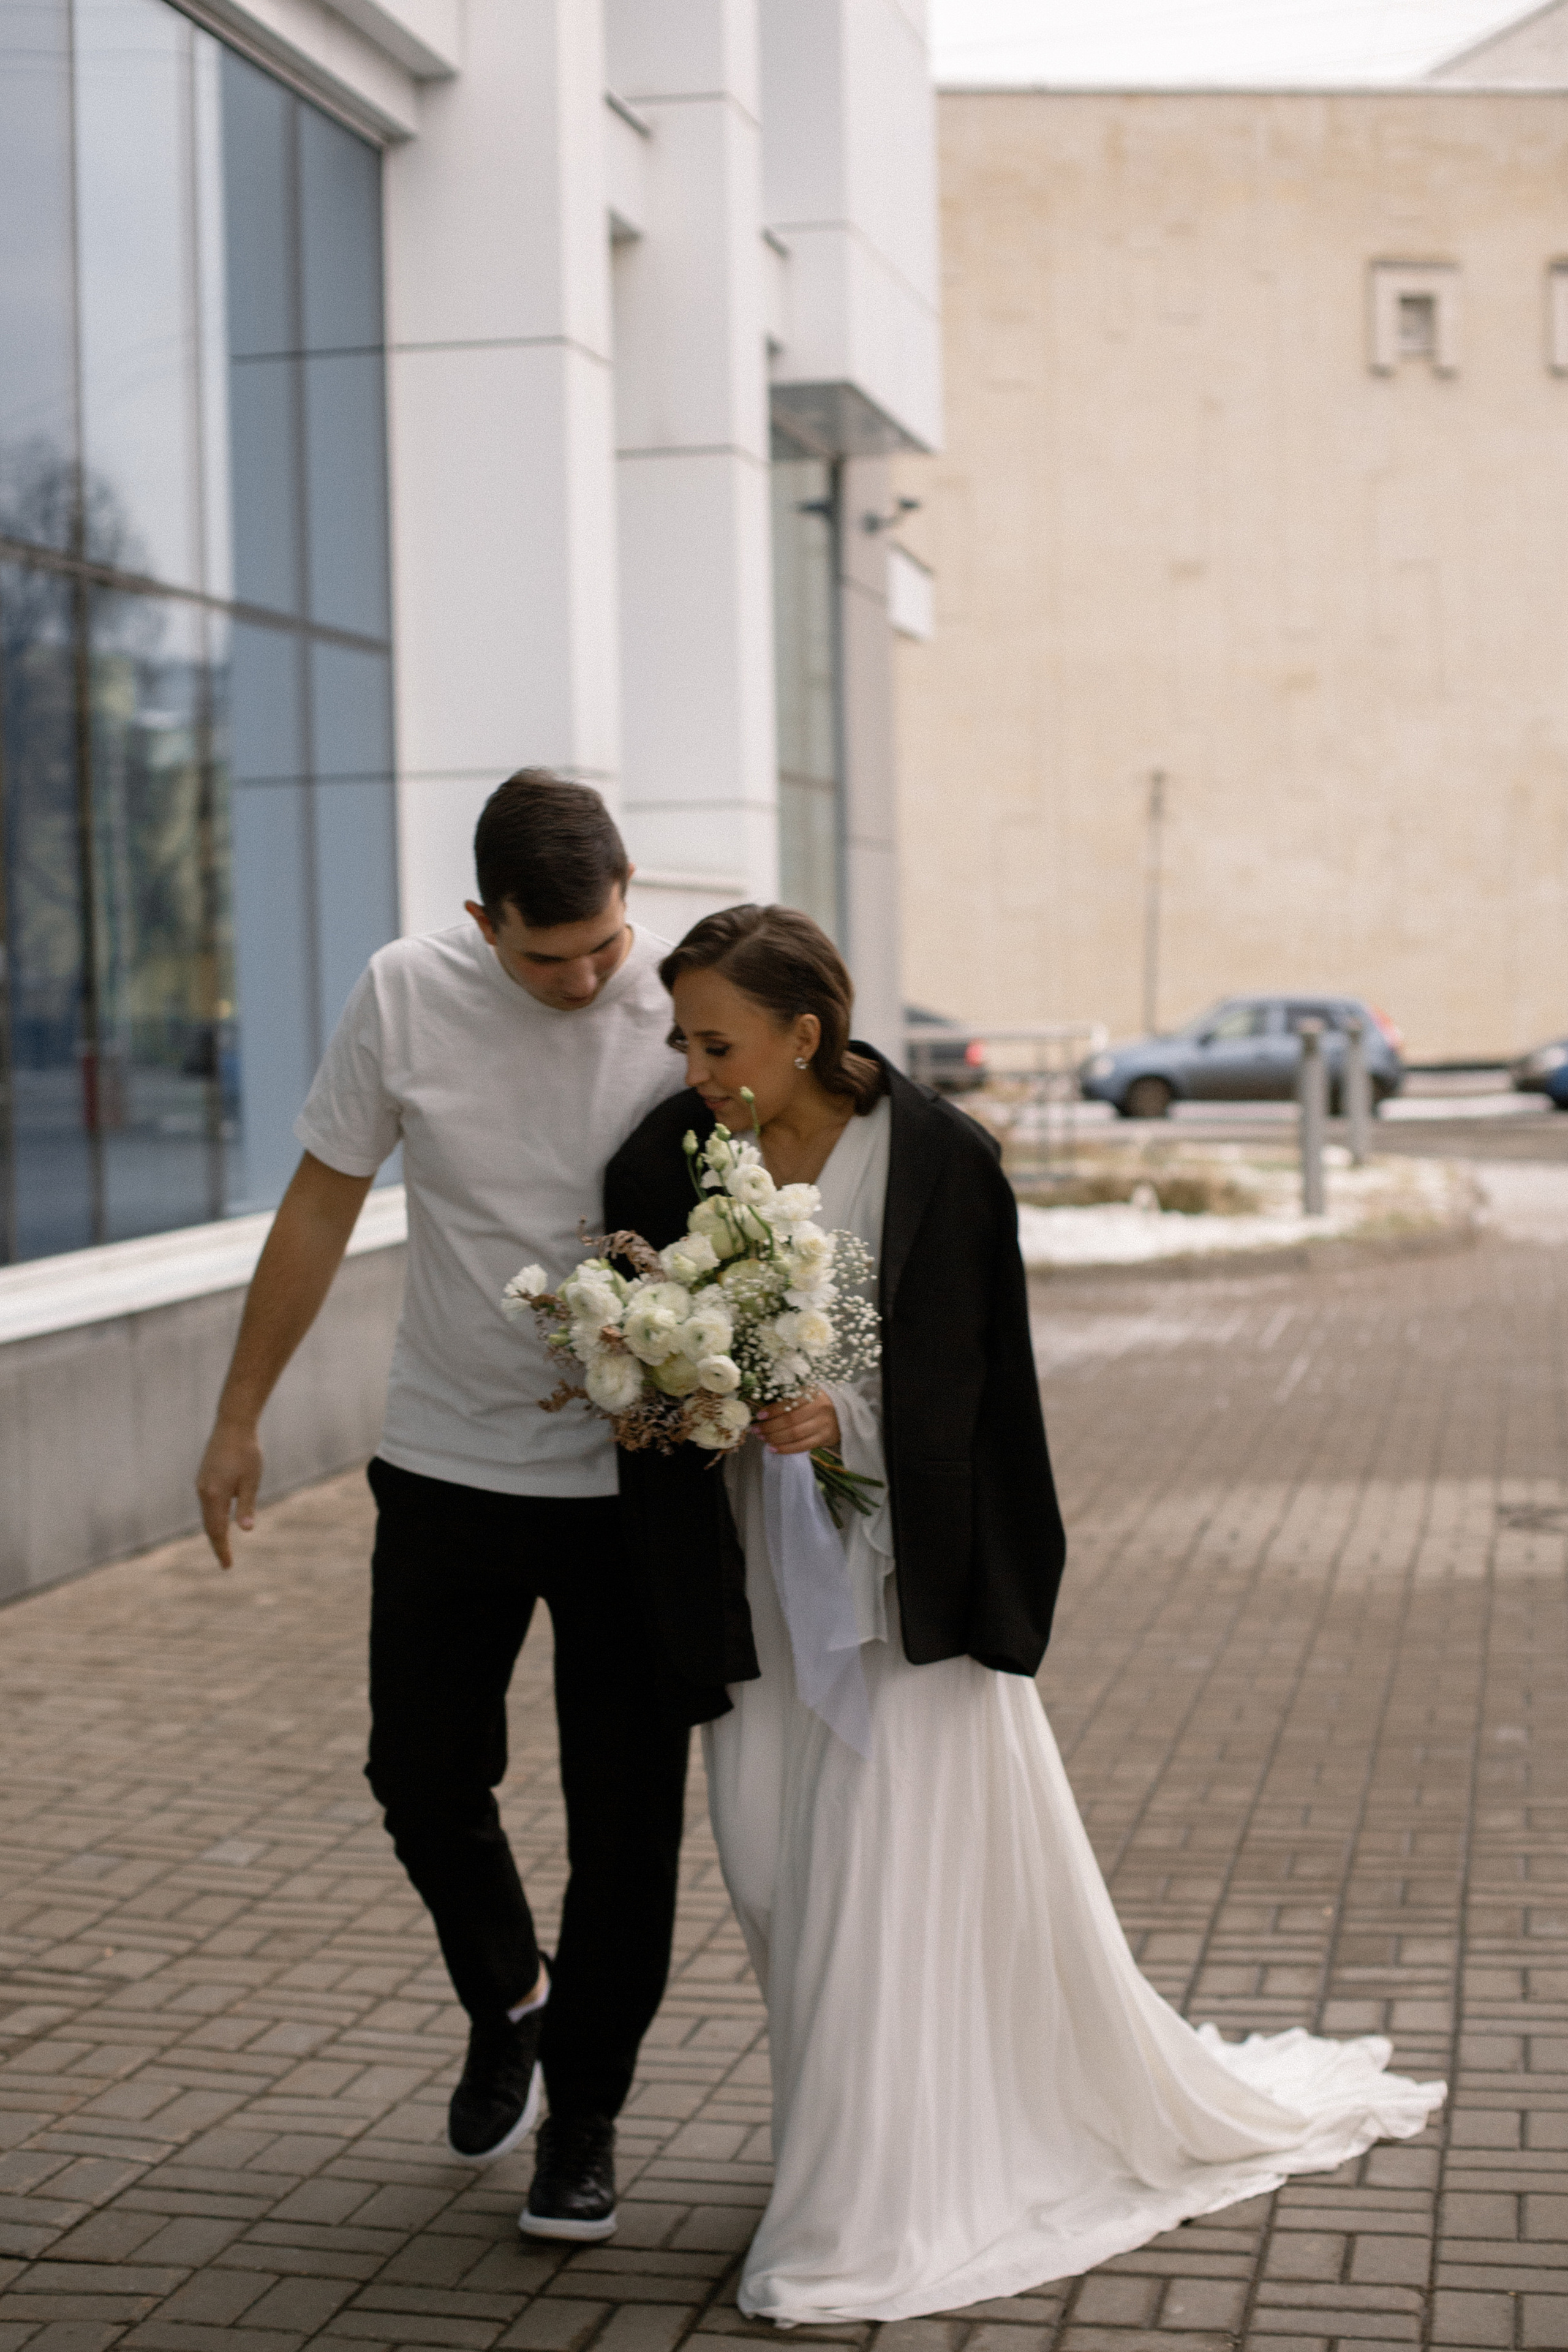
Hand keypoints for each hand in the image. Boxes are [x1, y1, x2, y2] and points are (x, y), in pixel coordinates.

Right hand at [196, 1421, 262, 1567]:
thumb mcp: (251, 1481)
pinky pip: (206, 1505)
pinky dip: (212, 1518)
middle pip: (209, 1526)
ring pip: (206, 1515)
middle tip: (226, 1562)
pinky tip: (220, 1522)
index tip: (227, 1566)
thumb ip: (246, 1505)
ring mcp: (200, 1484)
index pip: (217, 1531)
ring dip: (214, 1532)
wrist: (232, 1426)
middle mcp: (203, 1492)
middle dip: (218, 1544)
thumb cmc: (247, 1452)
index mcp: (214, 1495)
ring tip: (224, 1546)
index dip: (222, 1549)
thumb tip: (245, 1529)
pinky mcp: (203, 1478)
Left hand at [754, 1391, 839, 1456]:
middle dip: (770, 1427)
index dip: (772, 1410)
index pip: (789, 1403)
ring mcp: (823, 1425)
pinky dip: (786, 1449)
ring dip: (775, 1438)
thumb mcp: (809, 1394)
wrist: (846, 1413)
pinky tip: (773, 1448)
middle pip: (790, 1420)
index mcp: (813, 1394)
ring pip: (795, 1434)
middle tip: (756, 1430)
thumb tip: (765, 1411)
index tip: (759, 1416)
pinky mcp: (825, 1439)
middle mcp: (819, 1409)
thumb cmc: (820, 1402)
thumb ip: (791, 1399)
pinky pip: (803, 1446)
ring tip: (763, 1439)